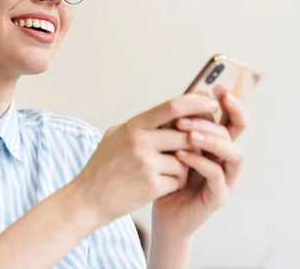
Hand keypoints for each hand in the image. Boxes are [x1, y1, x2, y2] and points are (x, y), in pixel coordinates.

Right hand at [70, 94, 219, 226]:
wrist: (88, 198)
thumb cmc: (103, 166)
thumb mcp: (116, 135)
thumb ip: (141, 124)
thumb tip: (171, 110)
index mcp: (134, 126)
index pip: (173, 106)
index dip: (196, 102)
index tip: (211, 104)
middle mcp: (140, 141)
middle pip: (187, 134)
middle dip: (197, 142)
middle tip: (197, 148)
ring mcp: (146, 163)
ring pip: (187, 160)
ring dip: (185, 167)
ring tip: (171, 171)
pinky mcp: (152, 185)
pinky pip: (179, 180)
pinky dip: (176, 184)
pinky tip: (162, 185)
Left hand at [151, 91, 247, 241]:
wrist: (162, 212)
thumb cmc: (166, 176)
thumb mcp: (169, 146)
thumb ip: (177, 127)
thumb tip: (177, 99)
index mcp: (217, 145)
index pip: (233, 120)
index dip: (231, 104)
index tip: (217, 89)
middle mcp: (226, 159)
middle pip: (233, 132)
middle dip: (209, 121)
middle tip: (182, 119)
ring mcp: (225, 179)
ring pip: (234, 153)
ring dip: (212, 140)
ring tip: (187, 134)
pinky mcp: (217, 196)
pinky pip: (217, 175)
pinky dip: (200, 162)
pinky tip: (181, 155)